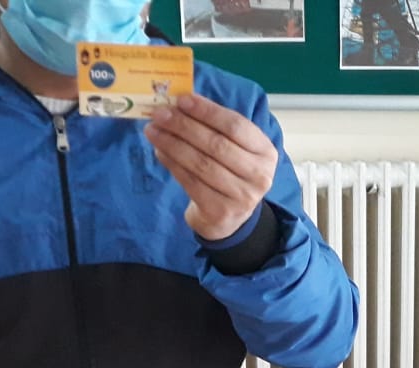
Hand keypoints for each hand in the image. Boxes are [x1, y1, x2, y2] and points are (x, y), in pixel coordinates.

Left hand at [145, 94, 278, 242]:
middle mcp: (259, 175)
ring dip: (173, 144)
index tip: (182, 100)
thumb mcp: (234, 148)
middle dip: (184, 126)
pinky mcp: (221, 211)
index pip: (235, 125)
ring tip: (153, 131)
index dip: (207, 111)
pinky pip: (191, 182)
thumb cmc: (229, 172)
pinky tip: (160, 151)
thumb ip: (215, 127)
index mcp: (265, 151)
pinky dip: (173, 164)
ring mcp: (242, 196)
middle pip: (217, 144)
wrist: (230, 217)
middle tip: (160, 114)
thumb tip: (179, 104)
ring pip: (201, 163)